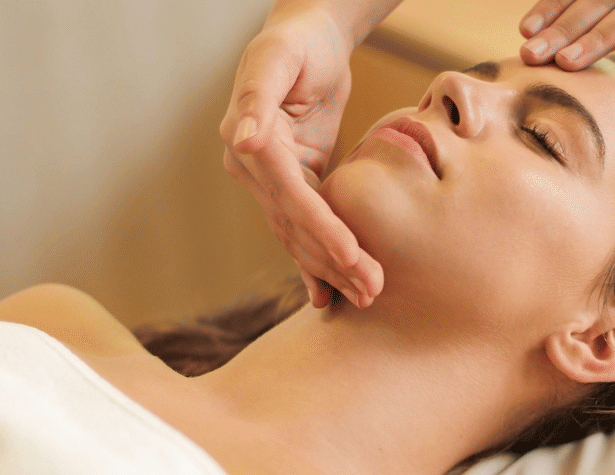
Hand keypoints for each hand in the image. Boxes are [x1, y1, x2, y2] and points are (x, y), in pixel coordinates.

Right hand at [221, 7, 382, 307]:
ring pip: (300, 234)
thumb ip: (257, 97)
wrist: (308, 38)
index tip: (352, 255)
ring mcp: (270, 180)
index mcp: (247, 142)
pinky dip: (318, 261)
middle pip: (295, 224)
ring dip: (331, 269)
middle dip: (333, 259)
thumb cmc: (297, 42)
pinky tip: (331, 294)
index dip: (320, 227)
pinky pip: (305, 227)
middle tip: (371, 289)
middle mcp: (252, 168)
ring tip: (367, 296)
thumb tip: (243, 140)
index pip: (289, 195)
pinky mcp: (294, 183)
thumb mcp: (278, 59)